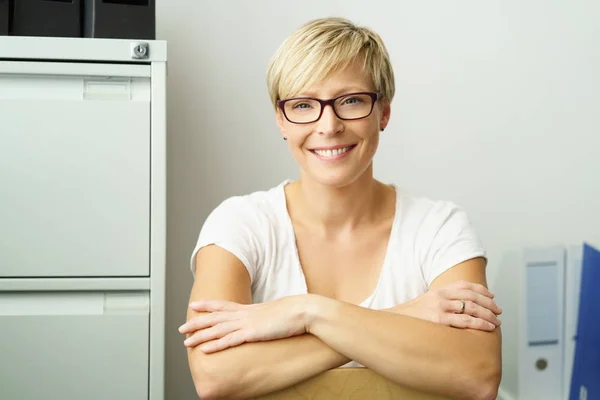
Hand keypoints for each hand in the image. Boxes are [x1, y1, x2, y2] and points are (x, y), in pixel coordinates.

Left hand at [179, 295, 309, 352]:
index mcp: (249, 308)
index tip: (195, 305)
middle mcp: (244, 314)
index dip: (208, 305)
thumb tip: (263, 321)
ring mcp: (247, 323)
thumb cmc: (293, 313)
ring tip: (186, 342)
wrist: (303, 311)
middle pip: (214, 318)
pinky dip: (215, 345)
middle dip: (196, 323)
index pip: (223, 305)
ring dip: (200, 336)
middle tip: (181, 328)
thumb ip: (265, 317)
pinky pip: (229, 340)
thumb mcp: (275, 313)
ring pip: (217, 330)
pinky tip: (205, 349)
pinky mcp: (252, 333)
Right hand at [389, 280, 501, 330]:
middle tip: (498, 311)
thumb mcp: (423, 305)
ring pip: (471, 307)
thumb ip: (438, 304)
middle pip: (471, 295)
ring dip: (487, 314)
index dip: (480, 289)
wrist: (391, 324)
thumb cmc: (407, 319)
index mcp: (436, 291)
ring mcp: (439, 308)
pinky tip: (487, 327)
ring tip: (496, 322)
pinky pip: (464, 321)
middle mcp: (439, 296)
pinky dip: (479, 323)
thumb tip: (454, 310)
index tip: (491, 295)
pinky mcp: (439, 320)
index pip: (463, 285)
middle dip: (488, 303)